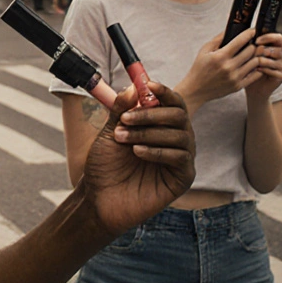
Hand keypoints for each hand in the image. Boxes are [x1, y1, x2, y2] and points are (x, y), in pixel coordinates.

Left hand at [81, 81, 194, 234]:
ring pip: (180, 135)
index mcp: (160, 126)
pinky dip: (158, 151)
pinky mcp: (183, 178)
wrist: (98, 198)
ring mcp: (181, 159)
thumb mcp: (110, 131)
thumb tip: (134, 86)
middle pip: (179, 115)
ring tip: (123, 138)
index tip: (148, 85)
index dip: (163, 92)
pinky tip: (138, 153)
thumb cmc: (104, 165)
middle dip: (150, 114)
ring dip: (148, 133)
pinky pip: (181, 157)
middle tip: (125, 119)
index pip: (172, 103)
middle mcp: (175, 139)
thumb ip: (122, 109)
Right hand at [176, 30, 260, 112]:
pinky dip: (257, 68)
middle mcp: (229, 67)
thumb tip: (230, 29)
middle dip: (253, 44)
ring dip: (255, 56)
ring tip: (253, 53)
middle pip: (251, 51)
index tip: (252, 30)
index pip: (240, 41)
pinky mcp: (238, 86)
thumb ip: (218, 39)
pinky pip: (255, 74)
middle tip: (253, 42)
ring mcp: (235, 78)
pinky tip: (252, 64)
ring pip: (255, 62)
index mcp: (220, 56)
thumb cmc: (199, 68)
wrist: (195, 90)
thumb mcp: (204, 51)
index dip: (249, 33)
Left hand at [249, 32, 281, 97]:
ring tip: (252, 64)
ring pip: (272, 59)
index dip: (268, 37)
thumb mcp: (251, 54)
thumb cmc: (251, 67)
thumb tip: (246, 34)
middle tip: (251, 55)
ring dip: (259, 61)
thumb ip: (252, 44)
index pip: (279, 38)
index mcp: (278, 47)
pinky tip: (256, 71)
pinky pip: (271, 70)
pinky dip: (261, 70)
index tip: (256, 40)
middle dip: (260, 51)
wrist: (254, 86)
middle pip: (274, 48)